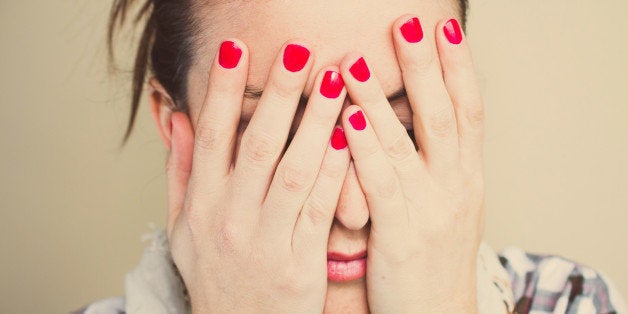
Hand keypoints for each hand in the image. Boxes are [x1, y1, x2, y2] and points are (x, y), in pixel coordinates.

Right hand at [165, 39, 350, 311]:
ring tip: (334, 82)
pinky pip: (320, 208)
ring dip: (315, 122)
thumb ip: (181, 174)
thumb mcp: (182, 230)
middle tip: (300, 52)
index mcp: (200, 206)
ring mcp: (266, 242)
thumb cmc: (215, 278)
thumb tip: (181, 121)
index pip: (212, 136)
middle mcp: (230, 219)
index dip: (222, 91)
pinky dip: (334, 172)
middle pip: (257, 145)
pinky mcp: (300, 264)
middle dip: (279, 94)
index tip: (236, 49)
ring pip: (294, 170)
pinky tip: (346, 138)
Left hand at [337, 16, 483, 312]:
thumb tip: (417, 121)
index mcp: (468, 176)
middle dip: (426, 67)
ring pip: (406, 144)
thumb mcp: (448, 206)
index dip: (458, 66)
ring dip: (382, 100)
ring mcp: (430, 210)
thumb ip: (436, 164)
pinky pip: (382, 186)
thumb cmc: (434, 259)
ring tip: (358, 62)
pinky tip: (348, 122)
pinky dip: (366, 151)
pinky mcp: (401, 236)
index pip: (469, 110)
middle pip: (444, 115)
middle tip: (409, 23)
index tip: (444, 28)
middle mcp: (455, 186)